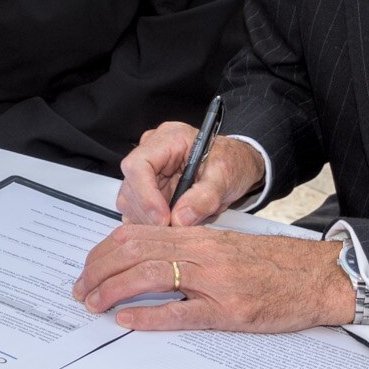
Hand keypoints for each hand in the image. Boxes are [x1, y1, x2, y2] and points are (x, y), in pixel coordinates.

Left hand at [72, 225, 355, 333]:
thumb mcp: (226, 247)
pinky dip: (149, 315)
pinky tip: (127, 319)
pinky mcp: (230, 311)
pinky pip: (182, 312)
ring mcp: (216, 282)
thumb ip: (188, 251)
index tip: (88, 268)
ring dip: (113, 291)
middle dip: (99, 271)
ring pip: (150, 276)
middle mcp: (203, 253)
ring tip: (93, 304)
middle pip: (134, 252)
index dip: (104, 251)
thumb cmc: (275, 264)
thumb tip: (145, 262)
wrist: (319, 277)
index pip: (137, 234)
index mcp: (200, 235)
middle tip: (81, 290)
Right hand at [118, 124, 265, 226]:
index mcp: (168, 139)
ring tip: (183, 223)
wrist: (237, 166)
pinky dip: (154, 224)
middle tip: (175, 229)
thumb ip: (204, 197)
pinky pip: (139, 212)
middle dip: (150, 214)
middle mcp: (152, 153)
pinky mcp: (148, 191)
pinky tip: (176, 224)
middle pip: (130, 187)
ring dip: (152, 221)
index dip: (145, 195)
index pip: (138, 165)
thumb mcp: (225, 177)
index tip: (163, 219)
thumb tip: (179, 219)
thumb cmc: (232, 162)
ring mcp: (148, 173)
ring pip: (130, 202)